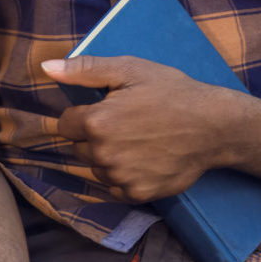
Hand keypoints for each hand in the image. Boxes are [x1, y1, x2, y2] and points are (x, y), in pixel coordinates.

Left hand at [43, 56, 238, 203]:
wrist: (214, 126)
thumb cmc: (171, 92)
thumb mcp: (128, 69)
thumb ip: (83, 69)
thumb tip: (46, 68)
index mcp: (96, 122)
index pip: (65, 124)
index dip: (82, 115)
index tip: (105, 109)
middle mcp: (104, 153)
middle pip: (78, 147)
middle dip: (92, 136)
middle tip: (123, 123)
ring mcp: (121, 177)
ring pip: (95, 168)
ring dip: (105, 157)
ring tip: (135, 140)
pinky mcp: (139, 194)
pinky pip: (114, 188)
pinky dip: (121, 177)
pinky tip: (141, 160)